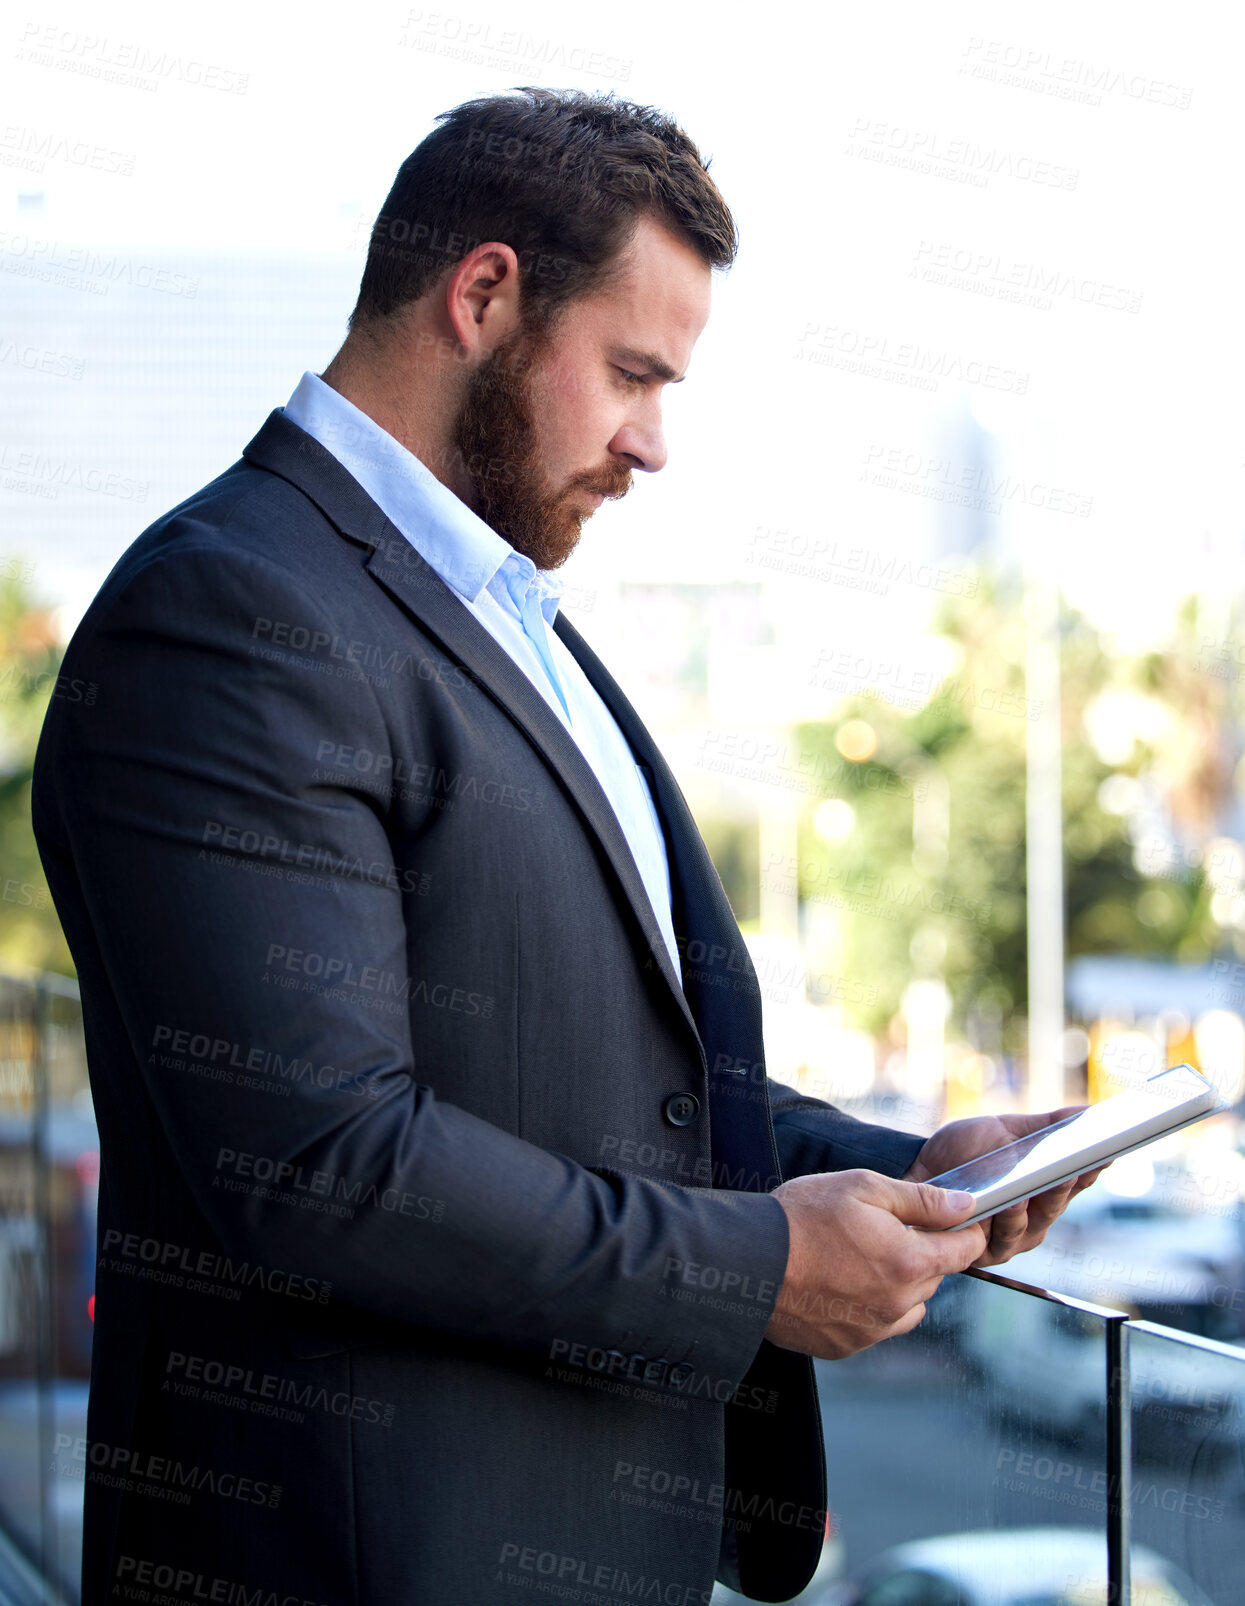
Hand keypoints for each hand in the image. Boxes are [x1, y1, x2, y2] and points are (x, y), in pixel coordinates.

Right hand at [764, 1169, 987, 1359]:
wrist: (747, 1262)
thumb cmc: (802, 1216)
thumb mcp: (863, 1187)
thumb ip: (921, 1199)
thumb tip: (966, 1205)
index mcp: (909, 1261)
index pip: (964, 1250)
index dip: (962, 1230)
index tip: (950, 1219)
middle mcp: (899, 1304)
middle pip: (935, 1277)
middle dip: (920, 1253)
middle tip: (881, 1229)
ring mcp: (873, 1331)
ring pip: (910, 1306)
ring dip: (898, 1284)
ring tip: (858, 1258)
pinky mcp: (848, 1348)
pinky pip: (878, 1326)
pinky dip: (870, 1307)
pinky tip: (839, 1284)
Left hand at [904, 1109, 1107, 1268]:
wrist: (918, 1167)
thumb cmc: (966, 1152)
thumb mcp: (1007, 1130)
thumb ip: (1048, 1125)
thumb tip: (1090, 1111)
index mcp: (1044, 1193)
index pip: (1077, 1181)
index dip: (1093, 1167)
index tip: (1108, 1149)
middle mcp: (1032, 1221)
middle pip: (1057, 1203)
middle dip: (1069, 1181)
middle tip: (1082, 1161)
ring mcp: (1008, 1240)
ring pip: (1031, 1224)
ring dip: (1040, 1201)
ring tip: (1048, 1179)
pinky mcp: (980, 1252)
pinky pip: (998, 1238)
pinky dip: (1006, 1219)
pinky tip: (1011, 1201)